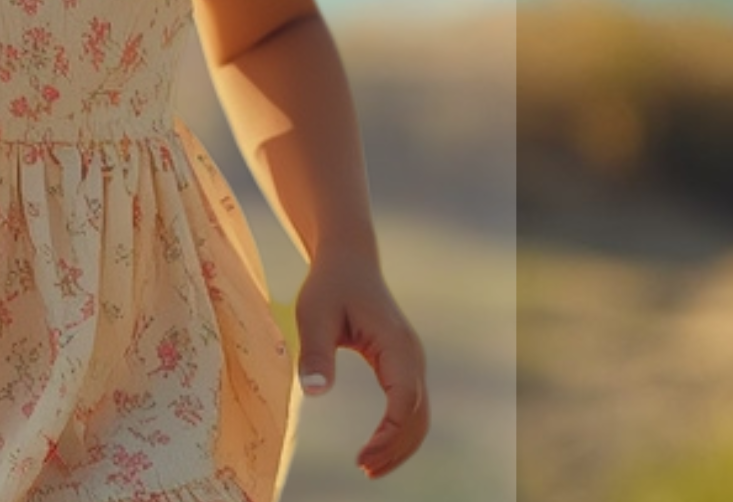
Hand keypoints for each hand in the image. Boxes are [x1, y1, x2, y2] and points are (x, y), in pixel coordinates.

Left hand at [293, 249, 428, 478]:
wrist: (348, 261)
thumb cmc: (329, 286)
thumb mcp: (314, 315)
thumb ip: (315, 352)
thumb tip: (315, 393)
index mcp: (396, 344)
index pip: (404, 399)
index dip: (389, 433)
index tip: (363, 457)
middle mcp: (412, 355)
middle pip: (418, 415)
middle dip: (396, 448)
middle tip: (364, 470)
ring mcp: (411, 361)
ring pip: (419, 415)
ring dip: (400, 445)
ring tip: (369, 469)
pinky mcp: (403, 365)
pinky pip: (410, 406)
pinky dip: (399, 431)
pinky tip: (376, 447)